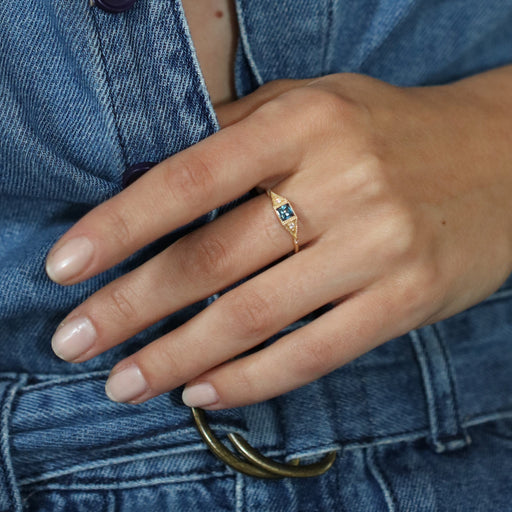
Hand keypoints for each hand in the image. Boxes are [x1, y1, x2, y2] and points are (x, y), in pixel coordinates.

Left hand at [45, 71, 511, 408]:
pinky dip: (250, 379)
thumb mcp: (314, 106)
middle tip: (74, 341)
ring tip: (124, 381)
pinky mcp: (407, 299)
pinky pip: (313, 351)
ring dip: (177, 356)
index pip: (188, 176)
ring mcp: (379, 246)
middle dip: (132, 306)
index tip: (65, 267)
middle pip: (212, 258)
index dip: (119, 225)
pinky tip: (202, 391)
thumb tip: (152, 176)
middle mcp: (342, 182)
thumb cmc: (390, 131)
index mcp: (305, 123)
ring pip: (254, 317)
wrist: (501, 160)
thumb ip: (235, 135)